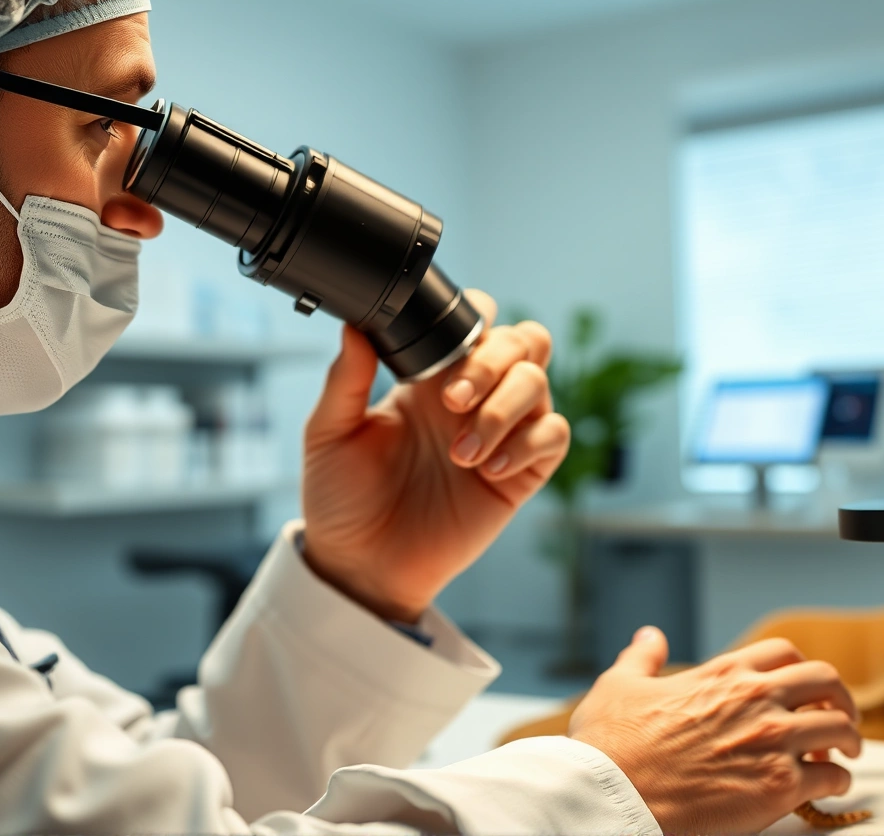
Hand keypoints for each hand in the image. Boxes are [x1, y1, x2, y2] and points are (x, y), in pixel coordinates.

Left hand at [299, 291, 568, 622]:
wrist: (361, 565)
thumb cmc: (341, 499)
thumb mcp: (330, 434)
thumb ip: (345, 379)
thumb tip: (355, 325)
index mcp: (429, 377)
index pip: (476, 320)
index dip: (475, 317)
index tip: (445, 347)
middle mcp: (472, 397)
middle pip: (522, 341)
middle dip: (493, 361)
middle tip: (452, 401)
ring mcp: (500, 433)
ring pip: (538, 382)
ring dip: (503, 409)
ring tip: (461, 453)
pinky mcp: (520, 473)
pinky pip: (553, 434)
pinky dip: (526, 444)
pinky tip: (487, 470)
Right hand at [570, 627, 860, 834]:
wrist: (615, 796)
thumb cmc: (613, 746)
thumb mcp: (619, 686)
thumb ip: (642, 658)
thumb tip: (650, 636)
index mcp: (724, 673)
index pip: (784, 653)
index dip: (801, 669)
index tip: (804, 686)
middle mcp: (756, 700)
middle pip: (826, 682)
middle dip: (840, 698)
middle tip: (841, 716)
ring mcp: (773, 742)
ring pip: (840, 728)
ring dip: (849, 741)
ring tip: (846, 754)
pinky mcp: (780, 787)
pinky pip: (832, 777)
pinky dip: (837, 782)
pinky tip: (829, 786)